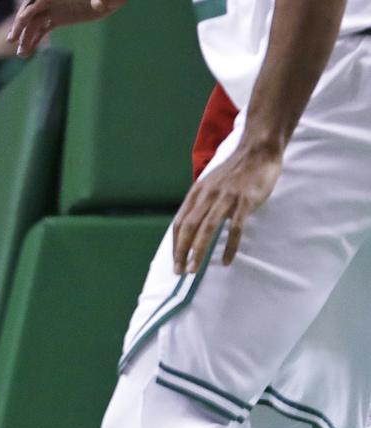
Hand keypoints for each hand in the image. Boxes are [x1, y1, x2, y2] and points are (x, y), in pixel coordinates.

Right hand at [7, 0, 124, 57]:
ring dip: (26, 38)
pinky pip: (42, 28)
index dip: (29, 9)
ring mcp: (54, 9)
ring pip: (35, 23)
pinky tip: (28, 52)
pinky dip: (34, 39)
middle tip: (12, 39)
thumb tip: (99, 4)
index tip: (22, 20)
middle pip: (31, 11)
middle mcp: (53, 0)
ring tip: (21, 54)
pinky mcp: (58, 18)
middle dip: (21, 24)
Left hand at [172, 142, 282, 273]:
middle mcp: (207, 195)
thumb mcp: (210, 184)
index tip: (174, 261)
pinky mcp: (245, 201)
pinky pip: (235, 228)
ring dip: (198, 252)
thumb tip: (190, 226)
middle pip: (188, 228)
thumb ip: (200, 203)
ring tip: (193, 269)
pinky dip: (230, 246)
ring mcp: (226, 198)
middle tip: (179, 271)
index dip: (175, 244)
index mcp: (196, 193)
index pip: (179, 223)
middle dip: (181, 252)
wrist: (258, 150)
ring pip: (207, 229)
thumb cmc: (235, 171)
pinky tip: (226, 260)